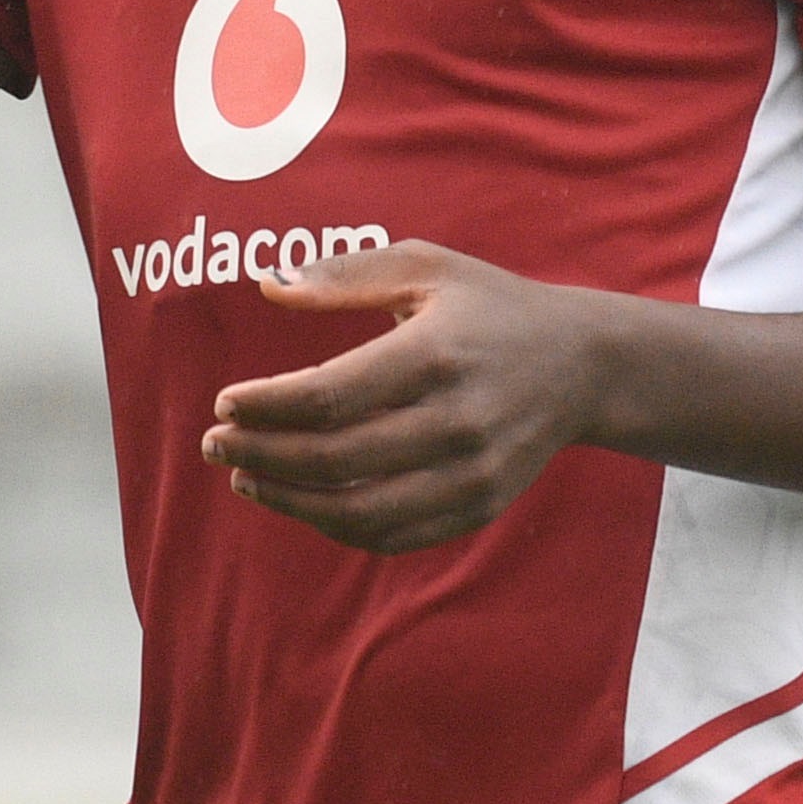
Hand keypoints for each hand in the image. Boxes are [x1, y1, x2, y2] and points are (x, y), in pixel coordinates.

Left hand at [200, 240, 609, 552]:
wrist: (587, 366)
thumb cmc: (493, 309)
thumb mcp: (429, 268)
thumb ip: (348, 275)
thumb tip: (268, 285)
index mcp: (437, 355)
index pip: (327, 395)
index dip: (263, 408)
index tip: (224, 404)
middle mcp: (459, 420)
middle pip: (332, 459)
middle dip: (258, 455)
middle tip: (215, 443)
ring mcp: (474, 471)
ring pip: (358, 511)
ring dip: (288, 502)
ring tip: (248, 480)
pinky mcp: (482, 504)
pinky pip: (394, 534)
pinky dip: (337, 527)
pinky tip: (304, 502)